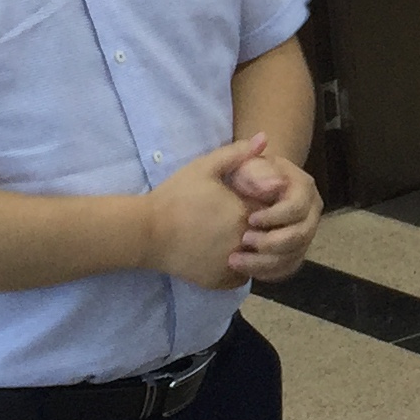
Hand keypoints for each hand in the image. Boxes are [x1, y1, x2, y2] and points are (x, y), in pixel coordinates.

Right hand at [143, 136, 259, 287]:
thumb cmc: (174, 196)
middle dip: (259, 227)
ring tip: (226, 236)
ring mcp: (234, 263)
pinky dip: (237, 268)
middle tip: (230, 220)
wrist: (146, 232)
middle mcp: (245, 240)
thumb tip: (265, 138)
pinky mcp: (220, 280)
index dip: (260, 203)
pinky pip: (241, 276)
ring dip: (251, 249)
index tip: (242, 200)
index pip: (273, 209)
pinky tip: (221, 253)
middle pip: (267, 234)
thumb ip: (237, 153)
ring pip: (257, 257)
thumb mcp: (204, 168)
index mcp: (246, 211)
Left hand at [221, 134, 322, 282]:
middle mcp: (311, 214)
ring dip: (264, 262)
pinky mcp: (294, 252)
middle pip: (300, 236)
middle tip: (244, 240)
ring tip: (236, 260)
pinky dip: (267, 272)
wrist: (253, 185)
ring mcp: (304, 235)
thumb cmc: (249, 173)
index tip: (250, 218)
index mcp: (304, 189)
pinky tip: (245, 269)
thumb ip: (258, 171)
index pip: (298, 208)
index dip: (275, 216)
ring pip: (294, 256)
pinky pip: (287, 269)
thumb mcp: (248, 165)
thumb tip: (277, 185)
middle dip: (271, 242)